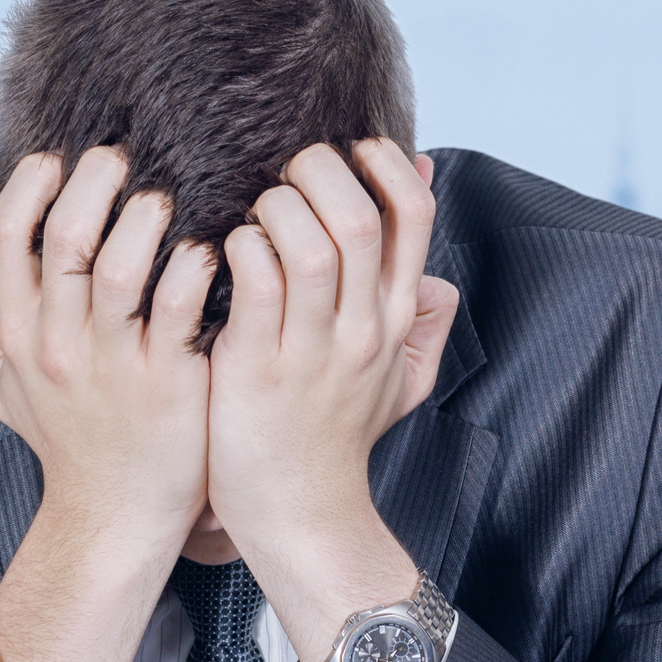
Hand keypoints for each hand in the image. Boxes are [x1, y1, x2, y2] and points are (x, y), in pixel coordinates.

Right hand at [0, 148, 213, 661]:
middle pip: (63, 238)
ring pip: (116, 268)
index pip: (8, 236)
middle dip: (93, 181)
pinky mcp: (167, 385)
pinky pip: (178, 310)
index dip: (32, 183)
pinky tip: (210, 249)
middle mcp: (59, 344)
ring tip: (167, 198)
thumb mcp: (2, 380)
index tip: (59, 157)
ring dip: (144, 218)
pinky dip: (192, 269)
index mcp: (20, 332)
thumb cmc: (70, 437)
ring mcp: (112, 365)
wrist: (113, 515)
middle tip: (124, 158)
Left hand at [204, 139, 459, 661]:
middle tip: (285, 172)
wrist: (302, 512)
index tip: (348, 150)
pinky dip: (239, 250)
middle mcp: (361, 329)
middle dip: (319, 171)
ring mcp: (312, 350)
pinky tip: (223, 251)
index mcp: (393, 318)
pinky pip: (256, 283)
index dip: (382, 164)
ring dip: (274, 207)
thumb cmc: (335, 436)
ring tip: (253, 210)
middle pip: (361, 217)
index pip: (414, 216)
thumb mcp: (398, 375)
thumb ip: (421, 315)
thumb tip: (438, 262)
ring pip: (309, 243)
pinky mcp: (257, 368)